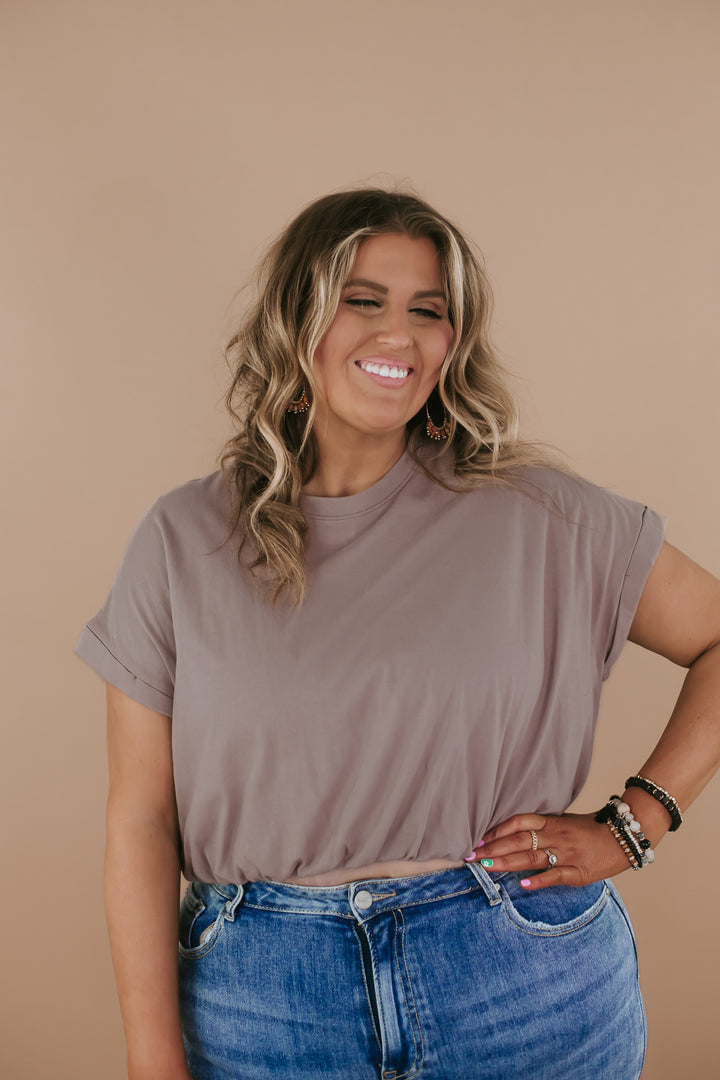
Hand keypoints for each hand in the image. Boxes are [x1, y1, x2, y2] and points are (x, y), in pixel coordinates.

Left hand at [465, 811, 636, 890]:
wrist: (625, 837)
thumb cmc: (592, 830)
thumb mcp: (565, 822)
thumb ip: (543, 828)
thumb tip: (515, 834)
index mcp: (553, 822)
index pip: (519, 822)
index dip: (498, 830)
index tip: (479, 839)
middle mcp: (556, 836)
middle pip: (519, 841)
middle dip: (493, 848)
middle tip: (471, 856)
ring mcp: (567, 854)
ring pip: (532, 857)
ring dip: (507, 863)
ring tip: (486, 866)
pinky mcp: (579, 872)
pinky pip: (556, 875)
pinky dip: (539, 880)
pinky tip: (523, 885)